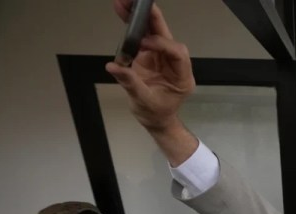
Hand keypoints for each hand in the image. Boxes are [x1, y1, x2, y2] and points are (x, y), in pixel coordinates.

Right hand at [106, 0, 194, 132]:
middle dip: (154, 20)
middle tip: (138, 5)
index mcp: (182, 77)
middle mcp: (175, 64)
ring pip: (155, 33)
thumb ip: (130, 82)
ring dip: (141, 18)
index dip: (163, 45)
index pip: (178, 54)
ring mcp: (163, 59)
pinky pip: (144, 37)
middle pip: (168, 37)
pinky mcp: (150, 56)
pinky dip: (133, 26)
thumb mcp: (143, 101)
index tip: (144, 43)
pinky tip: (123, 12)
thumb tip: (114, 66)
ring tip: (124, 4)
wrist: (156, 120)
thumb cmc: (155, 114)